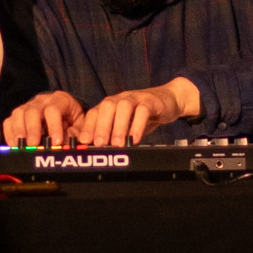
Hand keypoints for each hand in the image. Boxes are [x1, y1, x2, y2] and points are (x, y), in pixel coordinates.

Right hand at [2, 91, 84, 147]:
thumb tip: (66, 145)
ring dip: (19, 130)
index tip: (56, 142)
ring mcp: (28, 106)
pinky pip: (9, 121)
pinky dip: (9, 133)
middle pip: (32, 111)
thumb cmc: (73, 119)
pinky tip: (13, 145)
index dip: (54, 126)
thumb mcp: (80, 124)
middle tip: (34, 145)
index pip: (54, 110)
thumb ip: (75, 134)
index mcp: (60, 100)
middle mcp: (42, 101)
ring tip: (21, 145)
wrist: (66, 111)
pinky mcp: (19, 115)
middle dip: (33, 129)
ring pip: (18, 113)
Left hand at [73, 77, 201, 146]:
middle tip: (100, 144)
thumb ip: (113, 136)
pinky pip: (143, 110)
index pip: (94, 112)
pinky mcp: (150, 101)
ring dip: (119, 126)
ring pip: (123, 107)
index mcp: (110, 105)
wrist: (168, 100)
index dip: (88, 126)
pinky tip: (136, 138)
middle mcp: (120, 99)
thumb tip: (100, 154)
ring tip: (118, 143)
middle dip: (101, 126)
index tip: (84, 142)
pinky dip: (138, 124)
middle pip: (106, 107)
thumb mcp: (126, 126)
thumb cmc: (142, 116)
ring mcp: (135, 98)